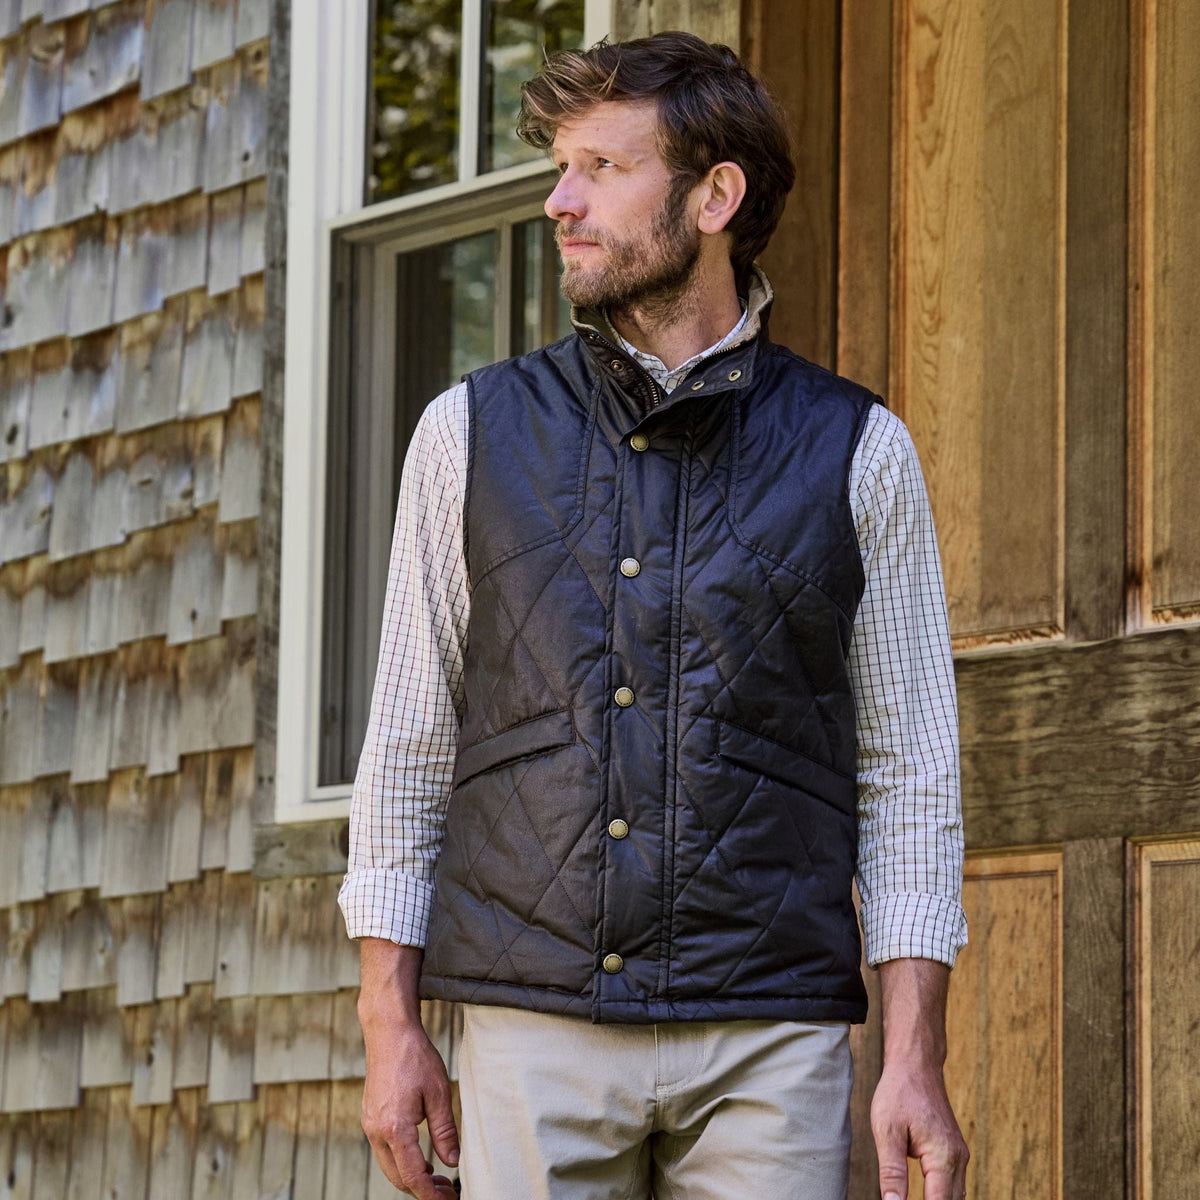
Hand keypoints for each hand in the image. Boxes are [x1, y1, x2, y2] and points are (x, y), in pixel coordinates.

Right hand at [357, 940, 459, 1198]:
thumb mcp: (438, 1092)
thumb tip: (452, 1162)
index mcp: (395, 1128)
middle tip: (446, 1190)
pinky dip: (401, 1160)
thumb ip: (444, 1131)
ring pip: (389, 1165)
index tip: (448, 1199)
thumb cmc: (415, 1057)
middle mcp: (376, 1131)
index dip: (430, 1194)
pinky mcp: (369, 1117)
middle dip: (421, 1190)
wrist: (388, 1031)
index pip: (412, 1176)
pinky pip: (383, 1150)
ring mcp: (369, 1124)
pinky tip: (419, 1156)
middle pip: (397, 1177)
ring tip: (436, 1177)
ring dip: (410, 1176)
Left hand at [871, 1059, 967, 1199]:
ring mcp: (959, 1155)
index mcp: (944, 1157)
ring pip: (954, 1196)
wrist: (916, 1064)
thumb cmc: (899, 1092)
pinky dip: (939, 1195)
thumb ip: (891, 1171)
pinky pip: (952, 1184)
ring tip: (905, 1198)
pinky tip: (923, 1195)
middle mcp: (958, 1159)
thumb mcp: (886, 1130)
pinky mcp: (953, 1152)